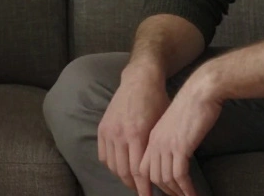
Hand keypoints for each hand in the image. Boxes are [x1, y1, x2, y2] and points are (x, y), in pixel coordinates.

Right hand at [97, 64, 169, 195]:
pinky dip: (111, 165)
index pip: (138, 171)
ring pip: (112, 166)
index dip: (144, 188)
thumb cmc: (157, 101)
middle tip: (142, 192)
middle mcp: (119, 135)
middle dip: (133, 186)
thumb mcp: (161, 124)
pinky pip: (103, 155)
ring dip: (122, 177)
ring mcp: (108, 131)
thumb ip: (155, 147)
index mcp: (136, 135)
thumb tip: (156, 170)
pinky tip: (120, 167)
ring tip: (133, 182)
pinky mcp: (102, 128)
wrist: (140, 79)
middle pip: (124, 172)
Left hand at [140, 72, 220, 195]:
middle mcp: (155, 142)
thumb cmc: (191, 104)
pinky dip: (186, 189)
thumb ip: (168, 139)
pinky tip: (193, 194)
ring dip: (176, 192)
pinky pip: (180, 175)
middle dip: (164, 191)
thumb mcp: (172, 124)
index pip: (142, 167)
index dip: (148, 183)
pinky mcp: (181, 146)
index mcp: (150, 136)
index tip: (159, 192)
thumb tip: (172, 156)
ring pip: (165, 178)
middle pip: (151, 176)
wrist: (200, 90)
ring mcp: (166, 144)